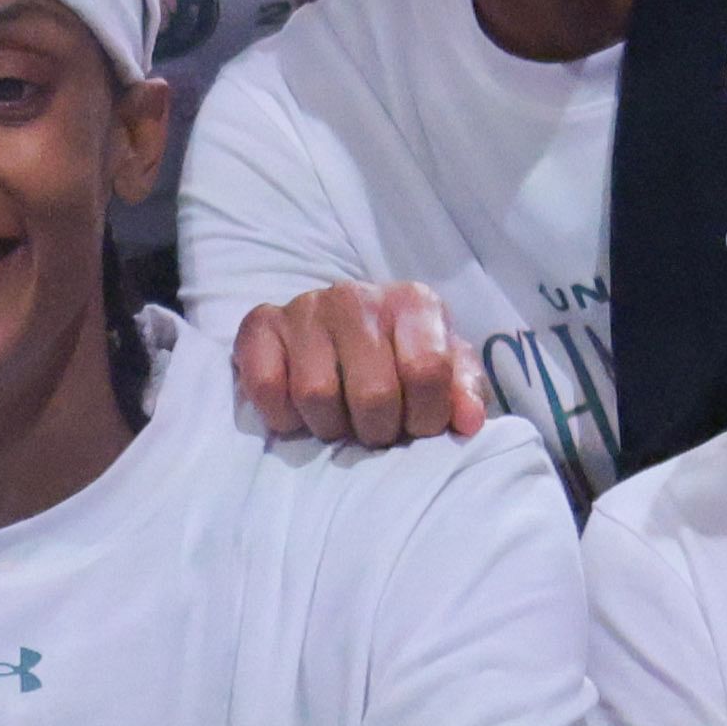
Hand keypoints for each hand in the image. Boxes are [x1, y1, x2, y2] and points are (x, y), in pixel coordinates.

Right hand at [221, 281, 484, 449]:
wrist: (338, 336)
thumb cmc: (401, 359)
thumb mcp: (446, 370)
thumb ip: (463, 391)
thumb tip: (467, 422)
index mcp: (412, 301)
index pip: (426, 370)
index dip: (426, 417)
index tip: (418, 427)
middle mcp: (356, 295)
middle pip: (373, 393)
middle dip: (378, 430)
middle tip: (377, 430)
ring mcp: (304, 307)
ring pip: (316, 395)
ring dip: (331, 427)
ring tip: (340, 421)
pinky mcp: (259, 325)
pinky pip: (266, 387)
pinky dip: (284, 416)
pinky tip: (300, 411)